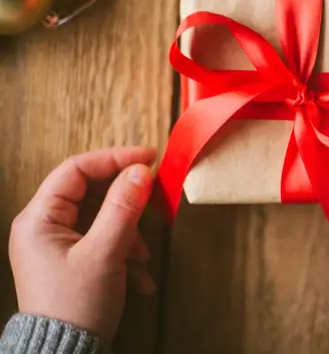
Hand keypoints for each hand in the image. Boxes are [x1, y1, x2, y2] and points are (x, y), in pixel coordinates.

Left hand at [9, 147, 157, 341]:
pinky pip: (104, 239)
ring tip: (143, 256)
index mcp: (39, 219)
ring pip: (102, 216)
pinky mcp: (73, 259)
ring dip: (130, 232)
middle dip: (126, 202)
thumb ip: (123, 208)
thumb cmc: (76, 305)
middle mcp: (45, 226)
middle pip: (92, 192)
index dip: (114, 158)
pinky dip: (125, 251)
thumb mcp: (105, 253)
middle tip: (154, 199)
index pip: (76, 169)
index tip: (148, 157)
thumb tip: (141, 171)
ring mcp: (59, 243)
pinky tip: (139, 276)